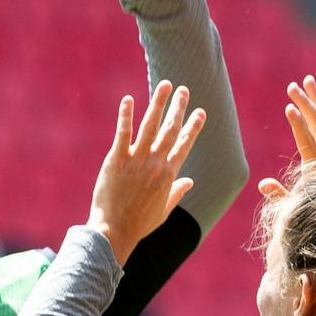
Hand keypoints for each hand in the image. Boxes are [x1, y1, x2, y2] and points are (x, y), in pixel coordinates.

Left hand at [88, 82, 205, 263]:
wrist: (115, 231)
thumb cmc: (139, 224)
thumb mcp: (164, 210)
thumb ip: (177, 192)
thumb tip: (190, 182)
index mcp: (169, 175)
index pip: (184, 145)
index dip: (193, 127)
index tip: (200, 112)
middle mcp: (156, 163)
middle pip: (170, 130)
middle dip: (179, 108)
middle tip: (184, 90)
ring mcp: (136, 160)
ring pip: (150, 125)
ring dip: (158, 103)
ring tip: (164, 85)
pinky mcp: (116, 160)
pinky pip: (123, 132)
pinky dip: (126, 115)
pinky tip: (128, 99)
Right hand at [258, 75, 315, 201]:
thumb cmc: (307, 213)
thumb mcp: (290, 208)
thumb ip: (279, 196)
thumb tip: (263, 183)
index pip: (307, 143)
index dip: (298, 126)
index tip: (288, 108)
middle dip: (306, 105)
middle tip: (291, 87)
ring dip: (315, 101)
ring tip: (306, 80)